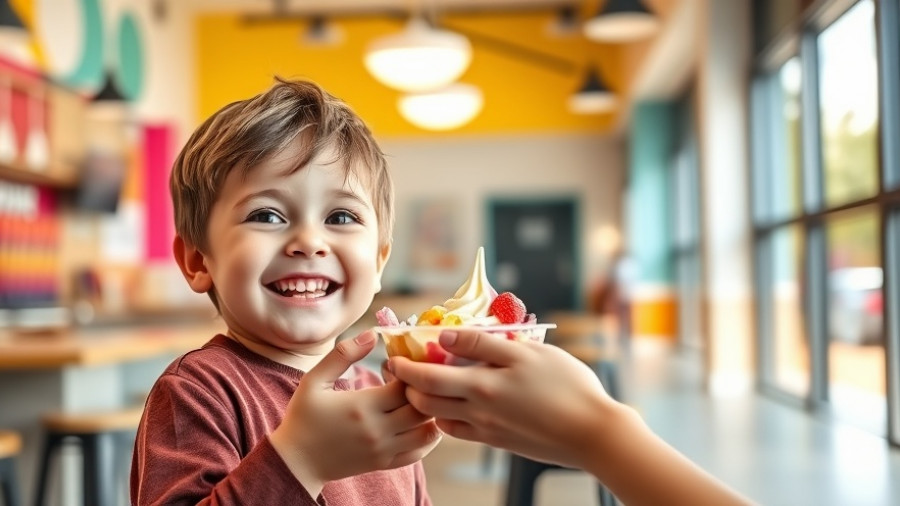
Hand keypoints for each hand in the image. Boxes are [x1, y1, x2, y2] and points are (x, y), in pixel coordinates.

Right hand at [270, 330, 441, 495]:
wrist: (295, 462)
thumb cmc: (303, 417)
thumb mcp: (314, 380)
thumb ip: (343, 354)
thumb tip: (372, 334)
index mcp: (363, 405)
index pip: (405, 386)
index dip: (409, 372)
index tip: (400, 366)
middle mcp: (378, 429)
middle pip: (421, 408)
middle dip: (423, 391)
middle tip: (414, 382)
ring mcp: (383, 449)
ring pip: (426, 432)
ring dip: (430, 414)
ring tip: (421, 400)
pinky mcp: (384, 463)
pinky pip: (418, 453)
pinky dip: (427, 439)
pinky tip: (422, 424)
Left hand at [389, 330, 614, 469]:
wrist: (593, 434)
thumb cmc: (566, 385)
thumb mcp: (527, 352)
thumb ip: (482, 342)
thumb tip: (444, 335)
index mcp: (481, 385)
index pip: (425, 377)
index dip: (403, 367)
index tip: (392, 355)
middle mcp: (477, 411)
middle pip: (425, 401)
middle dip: (407, 385)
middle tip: (402, 368)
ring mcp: (486, 430)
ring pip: (440, 417)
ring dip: (425, 401)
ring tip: (427, 382)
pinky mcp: (498, 442)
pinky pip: (460, 431)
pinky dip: (447, 417)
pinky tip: (456, 403)